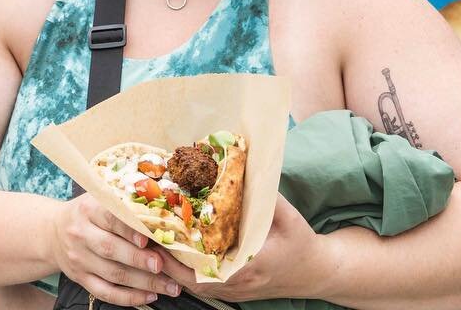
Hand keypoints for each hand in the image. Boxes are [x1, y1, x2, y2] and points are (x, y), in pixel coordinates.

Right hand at [49, 193, 183, 306]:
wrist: (53, 231)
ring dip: (143, 282)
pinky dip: (129, 297)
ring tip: (169, 286)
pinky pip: (105, 292)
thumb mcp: (99, 198)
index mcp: (88, 209)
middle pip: (111, 249)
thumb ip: (124, 203)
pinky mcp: (80, 278)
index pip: (109, 218)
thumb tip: (160, 214)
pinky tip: (150, 296)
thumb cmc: (88, 213)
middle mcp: (81, 234)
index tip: (147, 238)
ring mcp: (79, 259)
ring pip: (112, 274)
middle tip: (162, 265)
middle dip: (139, 259)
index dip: (129, 229)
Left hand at [154, 195, 317, 302]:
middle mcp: (236, 283)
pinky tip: (170, 253)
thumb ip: (264, 195)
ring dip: (170, 266)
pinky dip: (182, 271)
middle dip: (165, 260)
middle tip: (143, 235)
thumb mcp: (286, 215)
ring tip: (150, 242)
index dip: (180, 253)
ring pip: (191, 285)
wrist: (317, 272)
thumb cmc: (302, 243)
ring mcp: (233, 291)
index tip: (160, 235)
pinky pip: (200, 285)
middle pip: (190, 279)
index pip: (206, 266)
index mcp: (249, 265)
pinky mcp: (231, 290)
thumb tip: (241, 168)